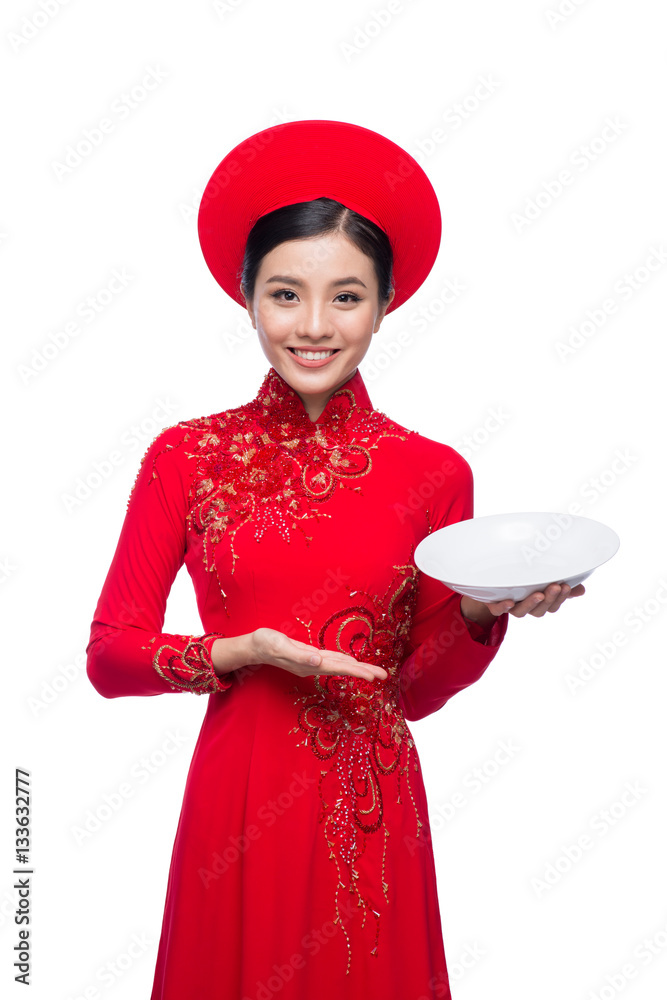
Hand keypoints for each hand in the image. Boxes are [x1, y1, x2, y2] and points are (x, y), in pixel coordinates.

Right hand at [211, 628, 386, 681]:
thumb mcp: (281, 646)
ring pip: (339, 665)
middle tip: (384, 676)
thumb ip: (300, 655)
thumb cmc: (265, 644)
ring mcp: (311, 662)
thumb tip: (319, 662)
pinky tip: (350, 662)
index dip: (357, 671)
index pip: (339, 667)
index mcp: (310, 663)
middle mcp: (314, 665)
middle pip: (343, 668)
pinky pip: (331, 660)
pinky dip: (343, 661)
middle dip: (363, 672)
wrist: (252, 647)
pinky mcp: (308, 657)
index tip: (374, 676)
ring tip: (373, 672)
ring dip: (356, 668)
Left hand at [461, 582, 585, 623]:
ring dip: (531, 603)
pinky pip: (497, 608)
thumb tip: (581, 589)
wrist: (489, 582)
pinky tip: (509, 601)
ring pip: (521, 611)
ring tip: (538, 594)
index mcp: (538, 603)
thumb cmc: (521, 581)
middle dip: (549, 599)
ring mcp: (509, 606)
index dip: (561, 598)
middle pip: (539, 610)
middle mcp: (525, 607)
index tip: (567, 585)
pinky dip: (503, 606)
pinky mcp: (493, 603)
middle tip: (556, 586)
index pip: (553, 605)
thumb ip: (560, 584)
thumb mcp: (542, 580)